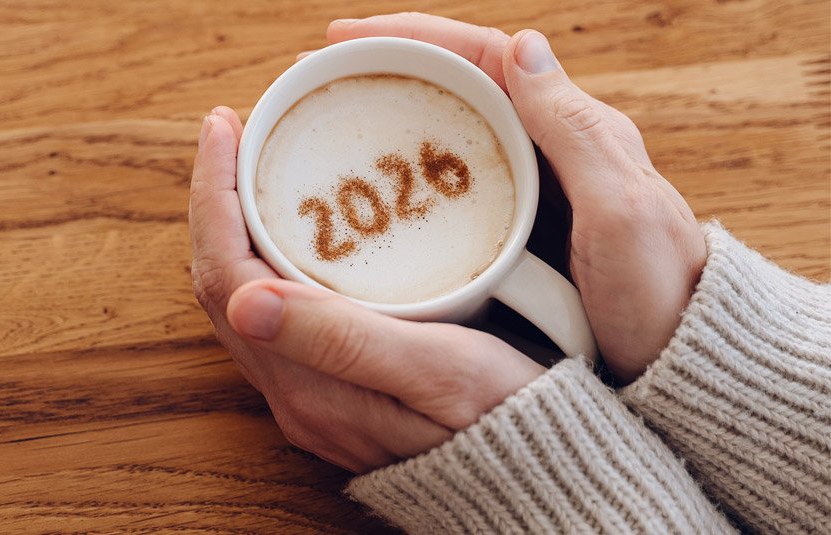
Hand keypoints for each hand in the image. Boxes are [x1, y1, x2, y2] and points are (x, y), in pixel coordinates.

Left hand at [189, 107, 543, 472]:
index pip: (226, 277)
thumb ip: (342, 340)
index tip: (223, 128)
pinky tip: (299, 231)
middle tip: (235, 134)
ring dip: (239, 230)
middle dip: (217, 202)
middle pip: (224, 284)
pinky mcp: (335, 393)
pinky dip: (271, 259)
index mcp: (310, 385)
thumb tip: (245, 299)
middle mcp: (296, 395)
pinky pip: (277, 314)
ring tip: (256, 168)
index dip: (214, 197)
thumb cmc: (509, 422)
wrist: (543, 484)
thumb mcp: (438, 372)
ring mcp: (312, 396)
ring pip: (247, 299)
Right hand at [323, 14, 706, 382]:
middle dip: (385, 71)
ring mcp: (529, 194)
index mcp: (576, 130)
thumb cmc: (660, 294)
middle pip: (455, 87)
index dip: (411, 37)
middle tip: (319, 76)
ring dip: (388, 120)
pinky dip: (403, 179)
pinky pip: (448, 190)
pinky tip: (368, 196)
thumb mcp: (621, 211)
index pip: (482, 55)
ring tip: (329, 123)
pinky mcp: (514, 238)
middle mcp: (549, 151)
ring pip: (446, 136)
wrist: (680, 371)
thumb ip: (574, 131)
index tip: (343, 37)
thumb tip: (523, 44)